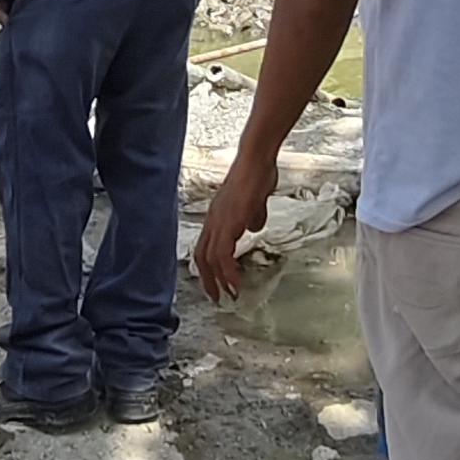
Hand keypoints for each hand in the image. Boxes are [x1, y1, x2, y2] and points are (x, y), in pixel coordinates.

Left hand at [191, 153, 278, 302]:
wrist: (257, 161)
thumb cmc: (257, 175)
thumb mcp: (254, 202)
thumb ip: (252, 216)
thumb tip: (253, 226)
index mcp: (217, 216)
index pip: (204, 247)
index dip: (208, 267)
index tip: (216, 283)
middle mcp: (213, 220)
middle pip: (201, 257)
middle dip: (208, 280)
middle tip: (217, 298)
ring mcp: (218, 221)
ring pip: (209, 258)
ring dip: (219, 281)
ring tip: (229, 296)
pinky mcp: (228, 223)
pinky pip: (223, 255)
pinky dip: (228, 273)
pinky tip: (236, 284)